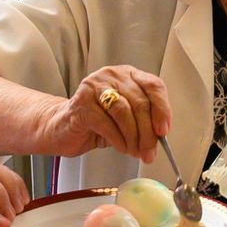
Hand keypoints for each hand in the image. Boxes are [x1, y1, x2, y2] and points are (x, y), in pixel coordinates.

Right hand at [40, 66, 171, 160]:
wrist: (62, 128)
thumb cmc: (97, 122)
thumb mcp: (126, 119)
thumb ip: (143, 121)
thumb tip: (160, 137)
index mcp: (128, 75)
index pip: (154, 85)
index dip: (162, 108)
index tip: (164, 130)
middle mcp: (112, 75)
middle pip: (140, 102)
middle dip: (148, 132)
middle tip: (150, 151)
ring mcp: (95, 86)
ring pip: (124, 111)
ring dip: (133, 137)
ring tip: (134, 151)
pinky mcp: (81, 103)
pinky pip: (106, 123)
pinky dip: (117, 139)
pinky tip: (121, 147)